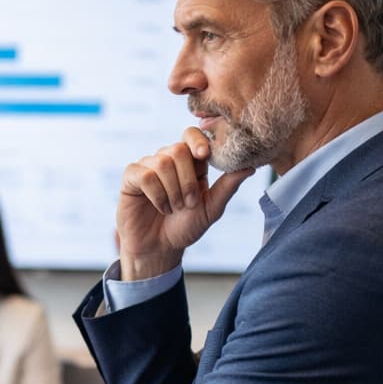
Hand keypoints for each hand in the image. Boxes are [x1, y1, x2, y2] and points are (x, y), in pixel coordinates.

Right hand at [117, 126, 255, 279]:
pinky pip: (144, 175)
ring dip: (172, 191)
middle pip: (178, 150)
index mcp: (190, 163)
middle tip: (188, 203)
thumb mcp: (211, 208)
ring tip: (174, 208)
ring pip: (162, 162)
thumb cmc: (186, 228)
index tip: (204, 155)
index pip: (192, 134)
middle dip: (186, 180)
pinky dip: (156, 195)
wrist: (160, 249)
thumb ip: (228, 186)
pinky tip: (159, 207)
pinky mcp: (131, 177)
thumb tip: (251, 166)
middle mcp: (168, 160)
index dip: (197, 140)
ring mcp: (148, 166)